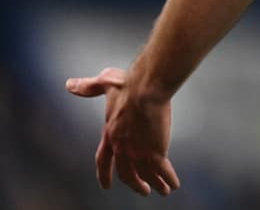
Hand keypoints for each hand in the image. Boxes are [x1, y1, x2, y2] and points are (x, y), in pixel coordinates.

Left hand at [66, 67, 180, 195]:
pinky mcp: (156, 151)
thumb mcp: (105, 83)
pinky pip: (163, 171)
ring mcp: (139, 152)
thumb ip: (88, 87)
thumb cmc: (127, 84)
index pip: (103, 161)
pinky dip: (168, 179)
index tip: (106, 186)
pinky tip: (174, 185)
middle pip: (126, 173)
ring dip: (153, 184)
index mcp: (110, 134)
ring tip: (161, 191)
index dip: (104, 174)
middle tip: (141, 190)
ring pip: (145, 175)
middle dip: (135, 183)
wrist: (145, 89)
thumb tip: (70, 85)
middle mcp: (122, 148)